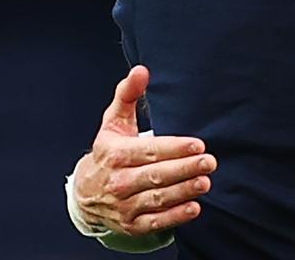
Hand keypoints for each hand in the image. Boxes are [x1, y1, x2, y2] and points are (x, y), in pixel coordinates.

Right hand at [73, 66, 217, 234]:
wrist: (85, 193)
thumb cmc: (108, 151)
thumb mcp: (114, 122)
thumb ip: (128, 94)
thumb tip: (141, 70)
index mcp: (115, 154)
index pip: (148, 151)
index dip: (174, 148)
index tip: (198, 145)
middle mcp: (118, 182)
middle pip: (155, 175)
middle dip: (184, 169)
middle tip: (209, 162)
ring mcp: (125, 206)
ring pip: (157, 199)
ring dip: (183, 191)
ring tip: (205, 182)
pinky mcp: (132, 224)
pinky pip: (155, 222)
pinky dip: (175, 217)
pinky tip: (194, 208)